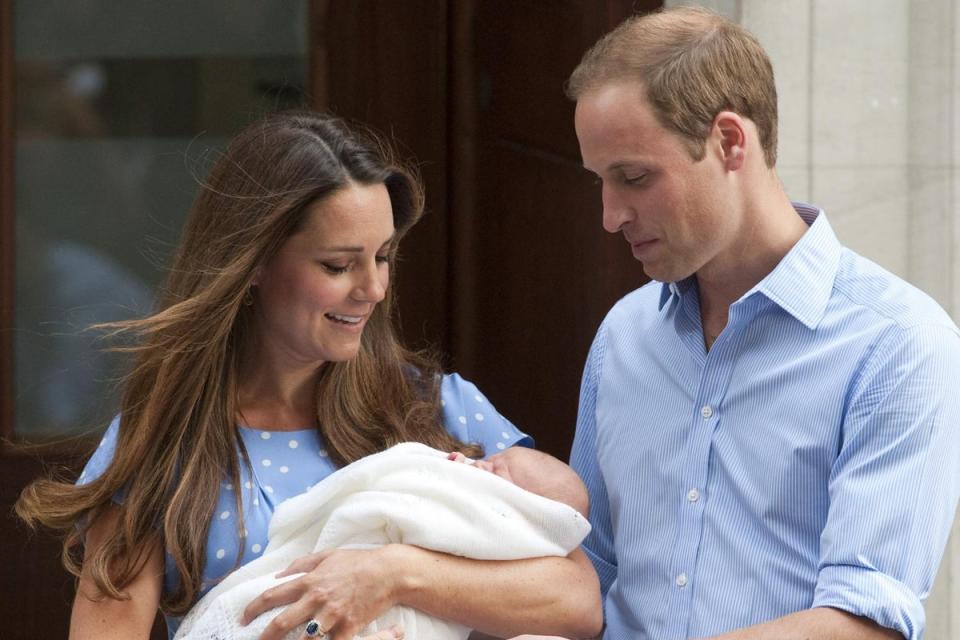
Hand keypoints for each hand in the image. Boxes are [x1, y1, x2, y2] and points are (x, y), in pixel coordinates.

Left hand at [242, 547, 401, 639]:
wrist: (389, 572)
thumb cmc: (359, 562)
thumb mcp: (329, 555)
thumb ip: (302, 563)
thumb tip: (278, 574)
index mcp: (310, 580)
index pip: (273, 595)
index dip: (254, 607)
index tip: (244, 617)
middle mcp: (318, 598)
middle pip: (282, 622)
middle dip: (265, 635)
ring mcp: (333, 615)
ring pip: (303, 638)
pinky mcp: (348, 627)